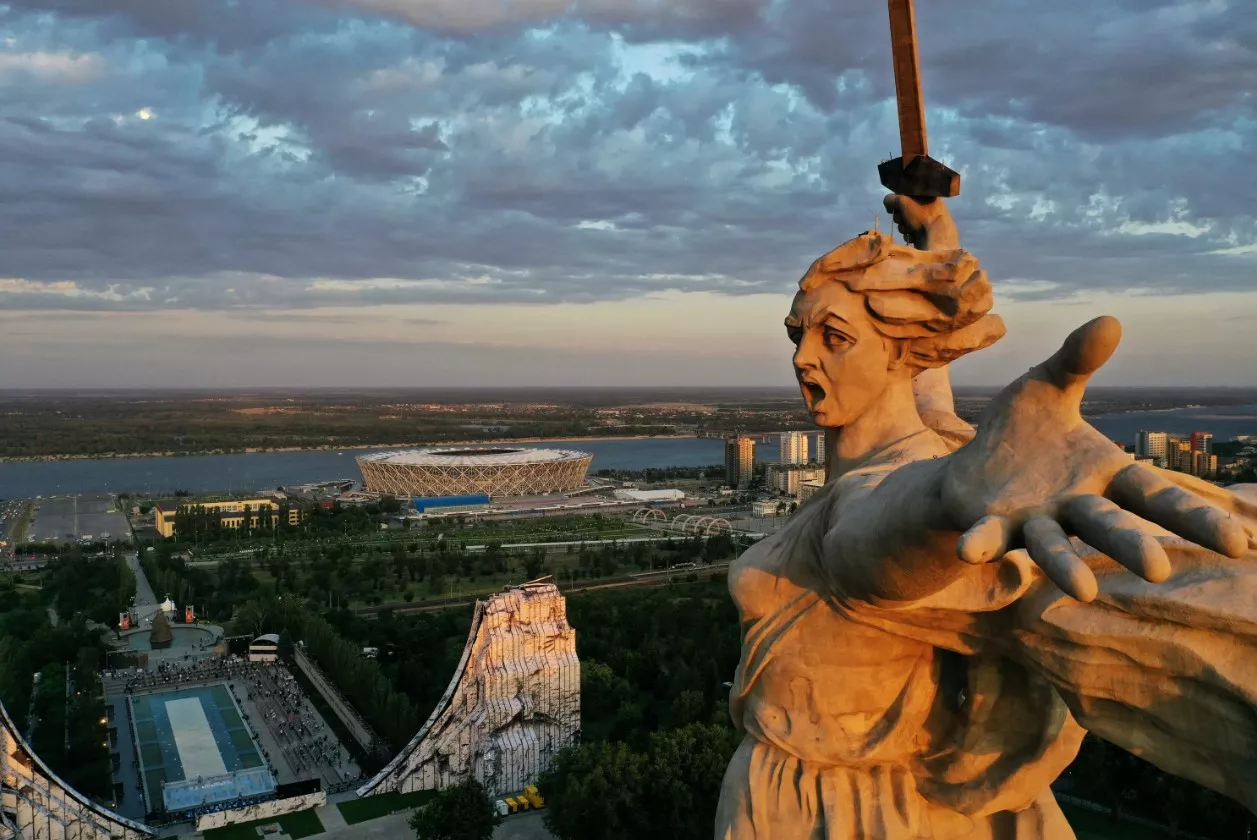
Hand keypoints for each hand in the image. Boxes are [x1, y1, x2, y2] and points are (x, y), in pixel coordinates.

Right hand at [883, 194, 958, 250]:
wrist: (935, 237)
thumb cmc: (921, 215)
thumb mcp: (903, 201)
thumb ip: (891, 199)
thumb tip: (888, 202)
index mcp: (926, 194)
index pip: (905, 194)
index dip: (897, 201)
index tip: (896, 206)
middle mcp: (927, 205)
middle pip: (902, 209)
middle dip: (900, 217)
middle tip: (904, 219)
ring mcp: (925, 220)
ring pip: (904, 222)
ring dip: (903, 227)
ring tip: (910, 229)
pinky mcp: (923, 232)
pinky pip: (909, 231)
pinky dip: (909, 234)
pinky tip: (913, 236)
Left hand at [942, 316, 1248, 601]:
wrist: (970, 465)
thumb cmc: (1022, 432)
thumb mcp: (1048, 386)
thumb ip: (1077, 360)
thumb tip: (1110, 319)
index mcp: (1103, 475)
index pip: (1156, 497)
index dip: (1195, 519)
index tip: (1238, 544)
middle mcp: (1075, 506)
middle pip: (1110, 528)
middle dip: (1131, 545)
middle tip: (1155, 569)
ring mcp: (1033, 522)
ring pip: (1054, 546)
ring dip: (1065, 566)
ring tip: (1082, 591)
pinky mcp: (991, 526)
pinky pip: (988, 537)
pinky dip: (981, 543)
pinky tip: (969, 551)